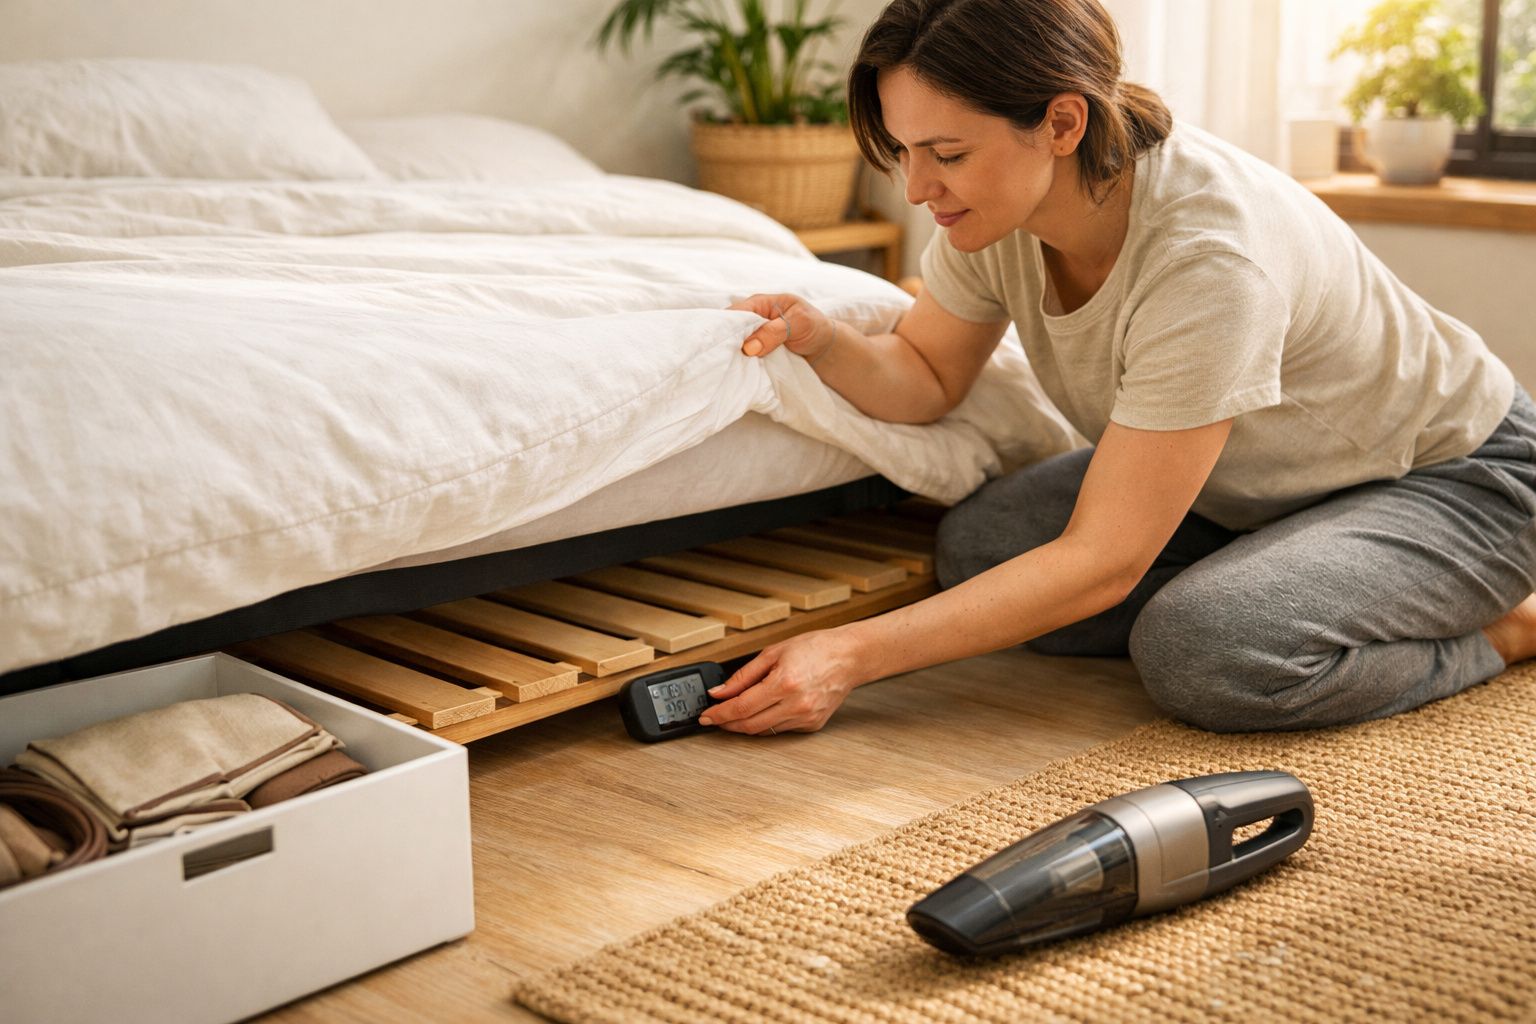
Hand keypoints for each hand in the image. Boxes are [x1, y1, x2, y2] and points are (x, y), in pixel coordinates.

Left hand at [698, 628, 863, 734]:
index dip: (719, 714)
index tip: (706, 716)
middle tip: (715, 717)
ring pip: (764, 730)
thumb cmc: (816, 648)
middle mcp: (796, 705)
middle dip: (727, 723)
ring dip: (746, 724)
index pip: (741, 707)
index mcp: (784, 683)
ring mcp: (806, 718)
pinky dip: (767, 722)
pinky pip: (781, 729)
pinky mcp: (813, 725)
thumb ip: (743, 675)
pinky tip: (765, 710)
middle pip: (750, 725)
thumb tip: (719, 692)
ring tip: (736, 712)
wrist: (849, 657)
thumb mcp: (774, 653)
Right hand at [728, 293, 834, 363]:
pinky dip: (742, 366)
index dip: (725, 327)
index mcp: (759, 304)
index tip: (721, 344)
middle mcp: (752, 320)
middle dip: (726, 344)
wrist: (825, 348)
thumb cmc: (814, 326)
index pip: (734, 313)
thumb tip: (748, 348)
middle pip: (729, 331)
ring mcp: (753, 339)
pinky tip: (737, 375)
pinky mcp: (756, 355)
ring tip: (726, 370)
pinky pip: (744, 360)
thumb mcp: (799, 323)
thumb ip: (774, 332)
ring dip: (733, 358)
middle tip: (721, 361)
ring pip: (735, 347)